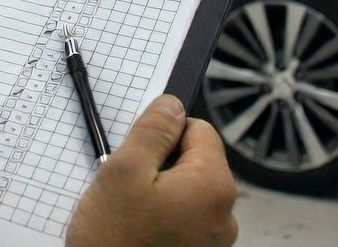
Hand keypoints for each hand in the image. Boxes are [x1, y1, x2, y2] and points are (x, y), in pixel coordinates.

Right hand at [66, 95, 238, 246]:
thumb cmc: (114, 242)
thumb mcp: (124, 170)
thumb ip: (153, 130)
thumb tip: (173, 104)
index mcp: (214, 185)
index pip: (199, 129)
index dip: (164, 133)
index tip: (139, 150)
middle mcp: (223, 214)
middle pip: (193, 161)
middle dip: (159, 165)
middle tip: (127, 185)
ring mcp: (212, 240)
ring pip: (184, 191)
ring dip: (157, 193)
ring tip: (128, 212)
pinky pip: (181, 219)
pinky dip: (159, 218)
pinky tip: (135, 230)